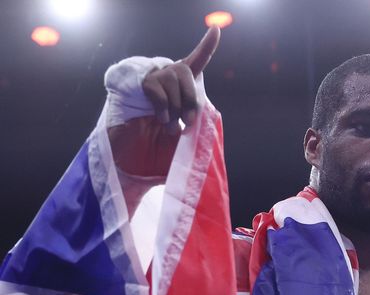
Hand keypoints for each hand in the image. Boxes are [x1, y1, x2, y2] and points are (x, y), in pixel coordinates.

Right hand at [107, 26, 220, 176]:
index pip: (195, 63)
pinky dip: (162, 103)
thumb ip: (194, 130)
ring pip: (173, 77)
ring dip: (176, 104)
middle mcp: (164, 81)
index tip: (215, 30)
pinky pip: (156, 86)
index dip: (205, 46)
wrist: (127, 162)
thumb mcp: (181, 142)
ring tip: (168, 124)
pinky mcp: (134, 86)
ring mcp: (149, 81)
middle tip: (188, 121)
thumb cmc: (154, 153)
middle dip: (191, 97)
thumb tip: (201, 121)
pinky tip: (159, 117)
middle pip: (186, 71)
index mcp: (178, 92)